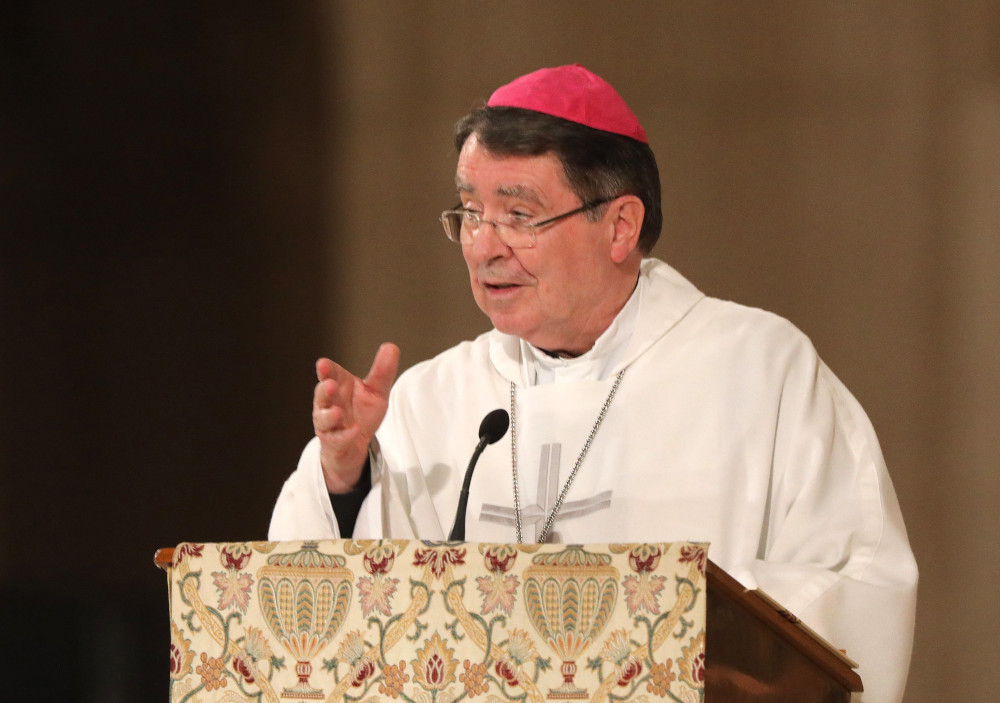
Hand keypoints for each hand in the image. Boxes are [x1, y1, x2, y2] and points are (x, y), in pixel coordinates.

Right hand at [312, 343, 399, 492]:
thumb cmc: (361, 413)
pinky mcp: (333, 441)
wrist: (356, 445)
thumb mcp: (376, 392)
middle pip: (321, 395)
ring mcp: (328, 423)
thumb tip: (391, 347)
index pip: (330, 374)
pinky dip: (345, 435)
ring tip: (337, 412)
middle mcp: (329, 403)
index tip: (323, 364)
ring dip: (328, 415)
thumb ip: (382, 372)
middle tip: (330, 385)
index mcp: (339, 386)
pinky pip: (336, 438)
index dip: (326, 370)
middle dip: (324, 390)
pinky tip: (355, 430)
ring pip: (322, 418)